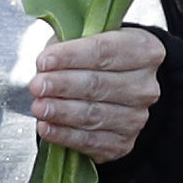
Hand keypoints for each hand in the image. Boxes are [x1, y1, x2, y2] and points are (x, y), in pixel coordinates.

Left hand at [32, 27, 164, 162]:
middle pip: (99, 84)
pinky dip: (65, 135)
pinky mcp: (123, 142)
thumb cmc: (91, 59)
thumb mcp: (81, 40)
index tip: (44, 61)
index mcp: (143, 50)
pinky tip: (47, 128)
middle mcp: (145, 86)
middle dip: (63, 85)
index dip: (72, 56)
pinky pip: (91, 140)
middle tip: (37, 86)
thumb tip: (45, 64)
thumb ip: (66, 45)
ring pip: (94, 114)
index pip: (105, 51)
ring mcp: (137, 116)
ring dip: (62, 111)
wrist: (108, 89)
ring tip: (38, 107)